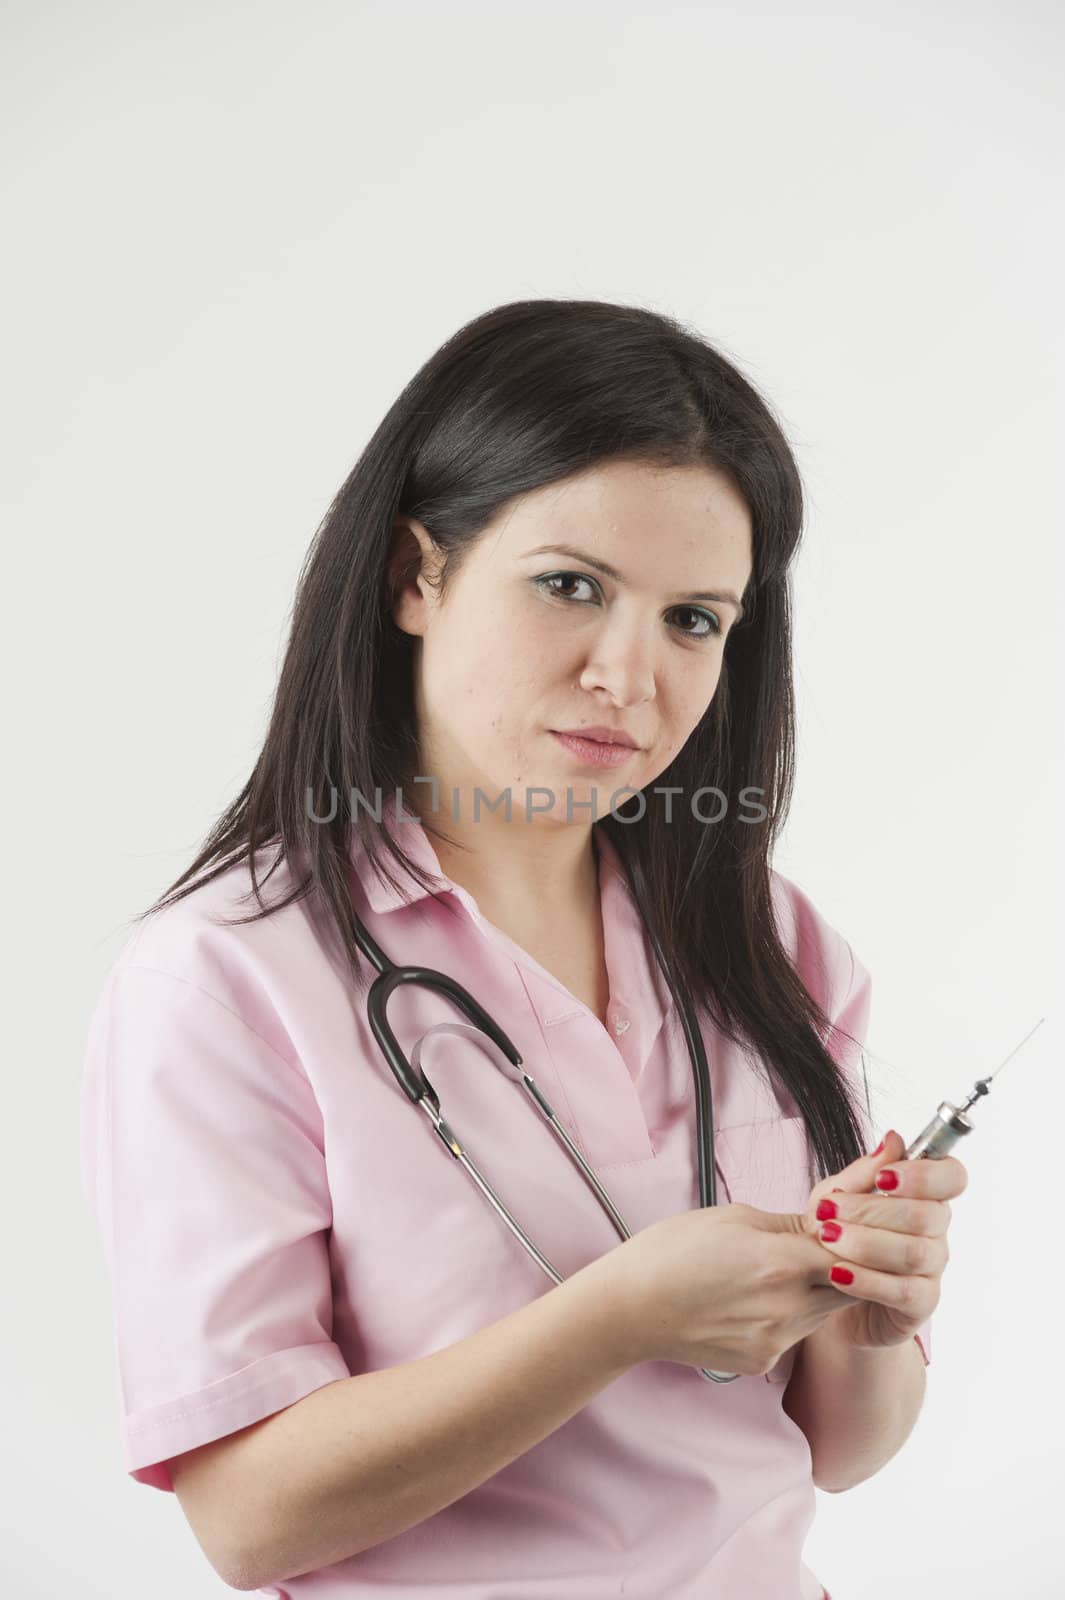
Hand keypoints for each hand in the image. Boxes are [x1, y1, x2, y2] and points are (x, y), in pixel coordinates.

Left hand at [801, 1129, 966, 1350]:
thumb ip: (864, 1172)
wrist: (822, 1290)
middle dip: (872, 1210)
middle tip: (827, 1210)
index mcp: (923, 1195)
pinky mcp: (921, 1303)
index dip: (925, 1176)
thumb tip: (895, 1138)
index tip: (884, 1179)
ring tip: (827, 1237)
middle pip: (927, 1215)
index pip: (952, 1177)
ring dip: (866, 1243)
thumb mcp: (836, 1197)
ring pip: (915, 1252)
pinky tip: (838, 1273)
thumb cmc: (835, 1234)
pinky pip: (905, 1292)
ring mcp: (932, 1268)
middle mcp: (935, 1230)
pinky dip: (868, 1280)